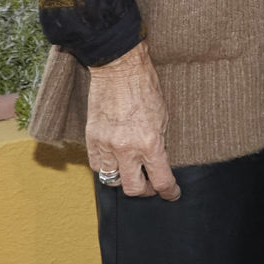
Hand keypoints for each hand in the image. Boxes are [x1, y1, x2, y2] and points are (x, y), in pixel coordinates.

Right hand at [85, 43, 179, 200]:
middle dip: (146, 190)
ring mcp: (106, 145)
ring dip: (123, 180)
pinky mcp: (91, 138)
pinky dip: (106, 168)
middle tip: (151, 184)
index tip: (171, 194)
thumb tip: (159, 164)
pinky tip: (115, 161)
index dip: (168, 192)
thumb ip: (160, 144)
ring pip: (112, 181)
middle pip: (134, 189)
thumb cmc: (146, 89)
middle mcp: (127, 149)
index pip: (161, 180)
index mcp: (150, 143)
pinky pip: (96, 166)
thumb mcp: (164, 118)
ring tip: (131, 172)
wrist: (119, 70)